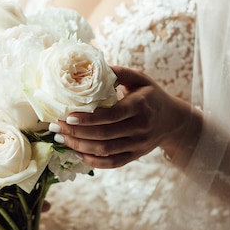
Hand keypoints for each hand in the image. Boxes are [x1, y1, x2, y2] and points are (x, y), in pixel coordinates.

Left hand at [48, 65, 193, 167]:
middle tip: (56, 127)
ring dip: (79, 146)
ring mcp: (138, 145)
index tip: (68, 115)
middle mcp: (140, 128)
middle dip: (76, 133)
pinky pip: (112, 163)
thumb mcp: (139, 79)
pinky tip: (77, 153)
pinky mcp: (135, 156)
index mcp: (140, 106)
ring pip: (105, 151)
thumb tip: (90, 66)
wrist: (173, 120)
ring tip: (61, 139)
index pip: (111, 115)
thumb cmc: (150, 95)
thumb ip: (118, 72)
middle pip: (104, 135)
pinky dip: (92, 161)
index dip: (88, 118)